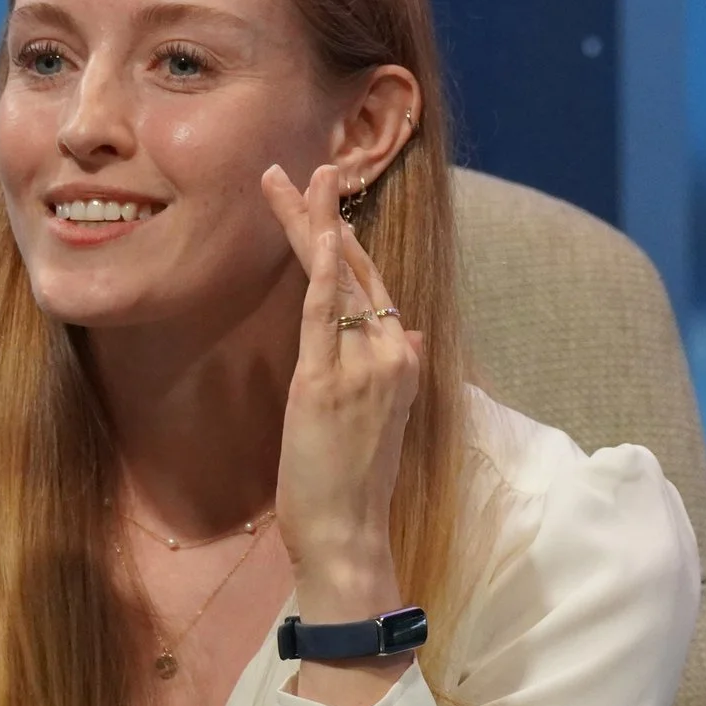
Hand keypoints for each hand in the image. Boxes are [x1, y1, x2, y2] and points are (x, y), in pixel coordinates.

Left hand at [261, 163, 415, 694]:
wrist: (349, 537)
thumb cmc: (356, 490)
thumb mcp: (385, 425)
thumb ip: (396, 376)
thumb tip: (412, 337)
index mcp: (402, 365)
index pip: (375, 289)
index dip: (349, 245)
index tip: (328, 211)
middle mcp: (392, 357)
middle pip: (359, 270)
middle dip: (328, 215)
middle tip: (307, 168)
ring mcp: (363, 368)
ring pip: (339, 279)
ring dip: (314, 223)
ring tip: (292, 178)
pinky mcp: (326, 383)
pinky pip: (326, 316)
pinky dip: (322, 271)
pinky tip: (316, 234)